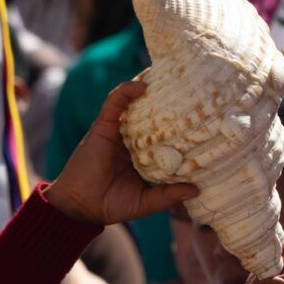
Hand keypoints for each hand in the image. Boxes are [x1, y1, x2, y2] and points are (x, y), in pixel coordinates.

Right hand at [45, 80, 197, 224]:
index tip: (201, 117)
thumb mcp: (147, 201)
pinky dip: (126, 91)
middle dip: (168, 101)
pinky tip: (141, 86)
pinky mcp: (103, 127)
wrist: (81, 207)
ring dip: (149, 89)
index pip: (164, 135)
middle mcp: (132, 141)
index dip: (179, 126)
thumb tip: (197, 190)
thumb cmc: (112, 205)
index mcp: (144, 155)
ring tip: (169, 76)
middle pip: (152, 116)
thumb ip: (169, 196)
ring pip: (134, 104)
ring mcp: (118, 132)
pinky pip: (114, 103)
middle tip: (190, 89)